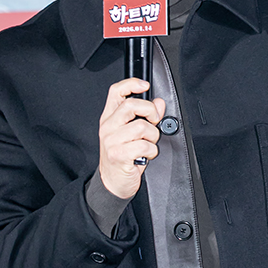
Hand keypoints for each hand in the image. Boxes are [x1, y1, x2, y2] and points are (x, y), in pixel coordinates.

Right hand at [98, 78, 165, 198]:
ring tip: (148, 144)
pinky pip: (144, 145)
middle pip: (131, 105)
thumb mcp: (132, 134)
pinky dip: (151, 151)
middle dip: (150, 112)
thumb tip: (159, 103)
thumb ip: (145, 116)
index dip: (131, 83)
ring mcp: (112, 141)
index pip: (116, 92)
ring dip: (152, 136)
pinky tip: (145, 155)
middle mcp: (108, 127)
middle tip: (154, 122)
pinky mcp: (119, 155)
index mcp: (109, 118)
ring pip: (142, 127)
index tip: (144, 85)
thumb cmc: (123, 158)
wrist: (112, 183)